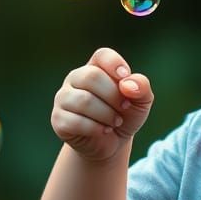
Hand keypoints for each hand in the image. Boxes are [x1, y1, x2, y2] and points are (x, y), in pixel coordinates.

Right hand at [50, 47, 153, 163]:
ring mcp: (63, 98)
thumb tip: (127, 85)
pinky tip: (103, 130)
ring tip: (116, 122)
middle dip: (114, 96)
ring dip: (107, 114)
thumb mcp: (141, 101)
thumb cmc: (125, 115)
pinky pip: (76, 121)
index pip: (102, 55)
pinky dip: (96, 128)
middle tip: (125, 107)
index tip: (125, 78)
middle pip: (92, 77)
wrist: (112, 143)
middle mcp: (75, 78)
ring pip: (84, 100)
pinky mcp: (58, 119)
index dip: (115, 64)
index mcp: (96, 67)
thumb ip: (142, 87)